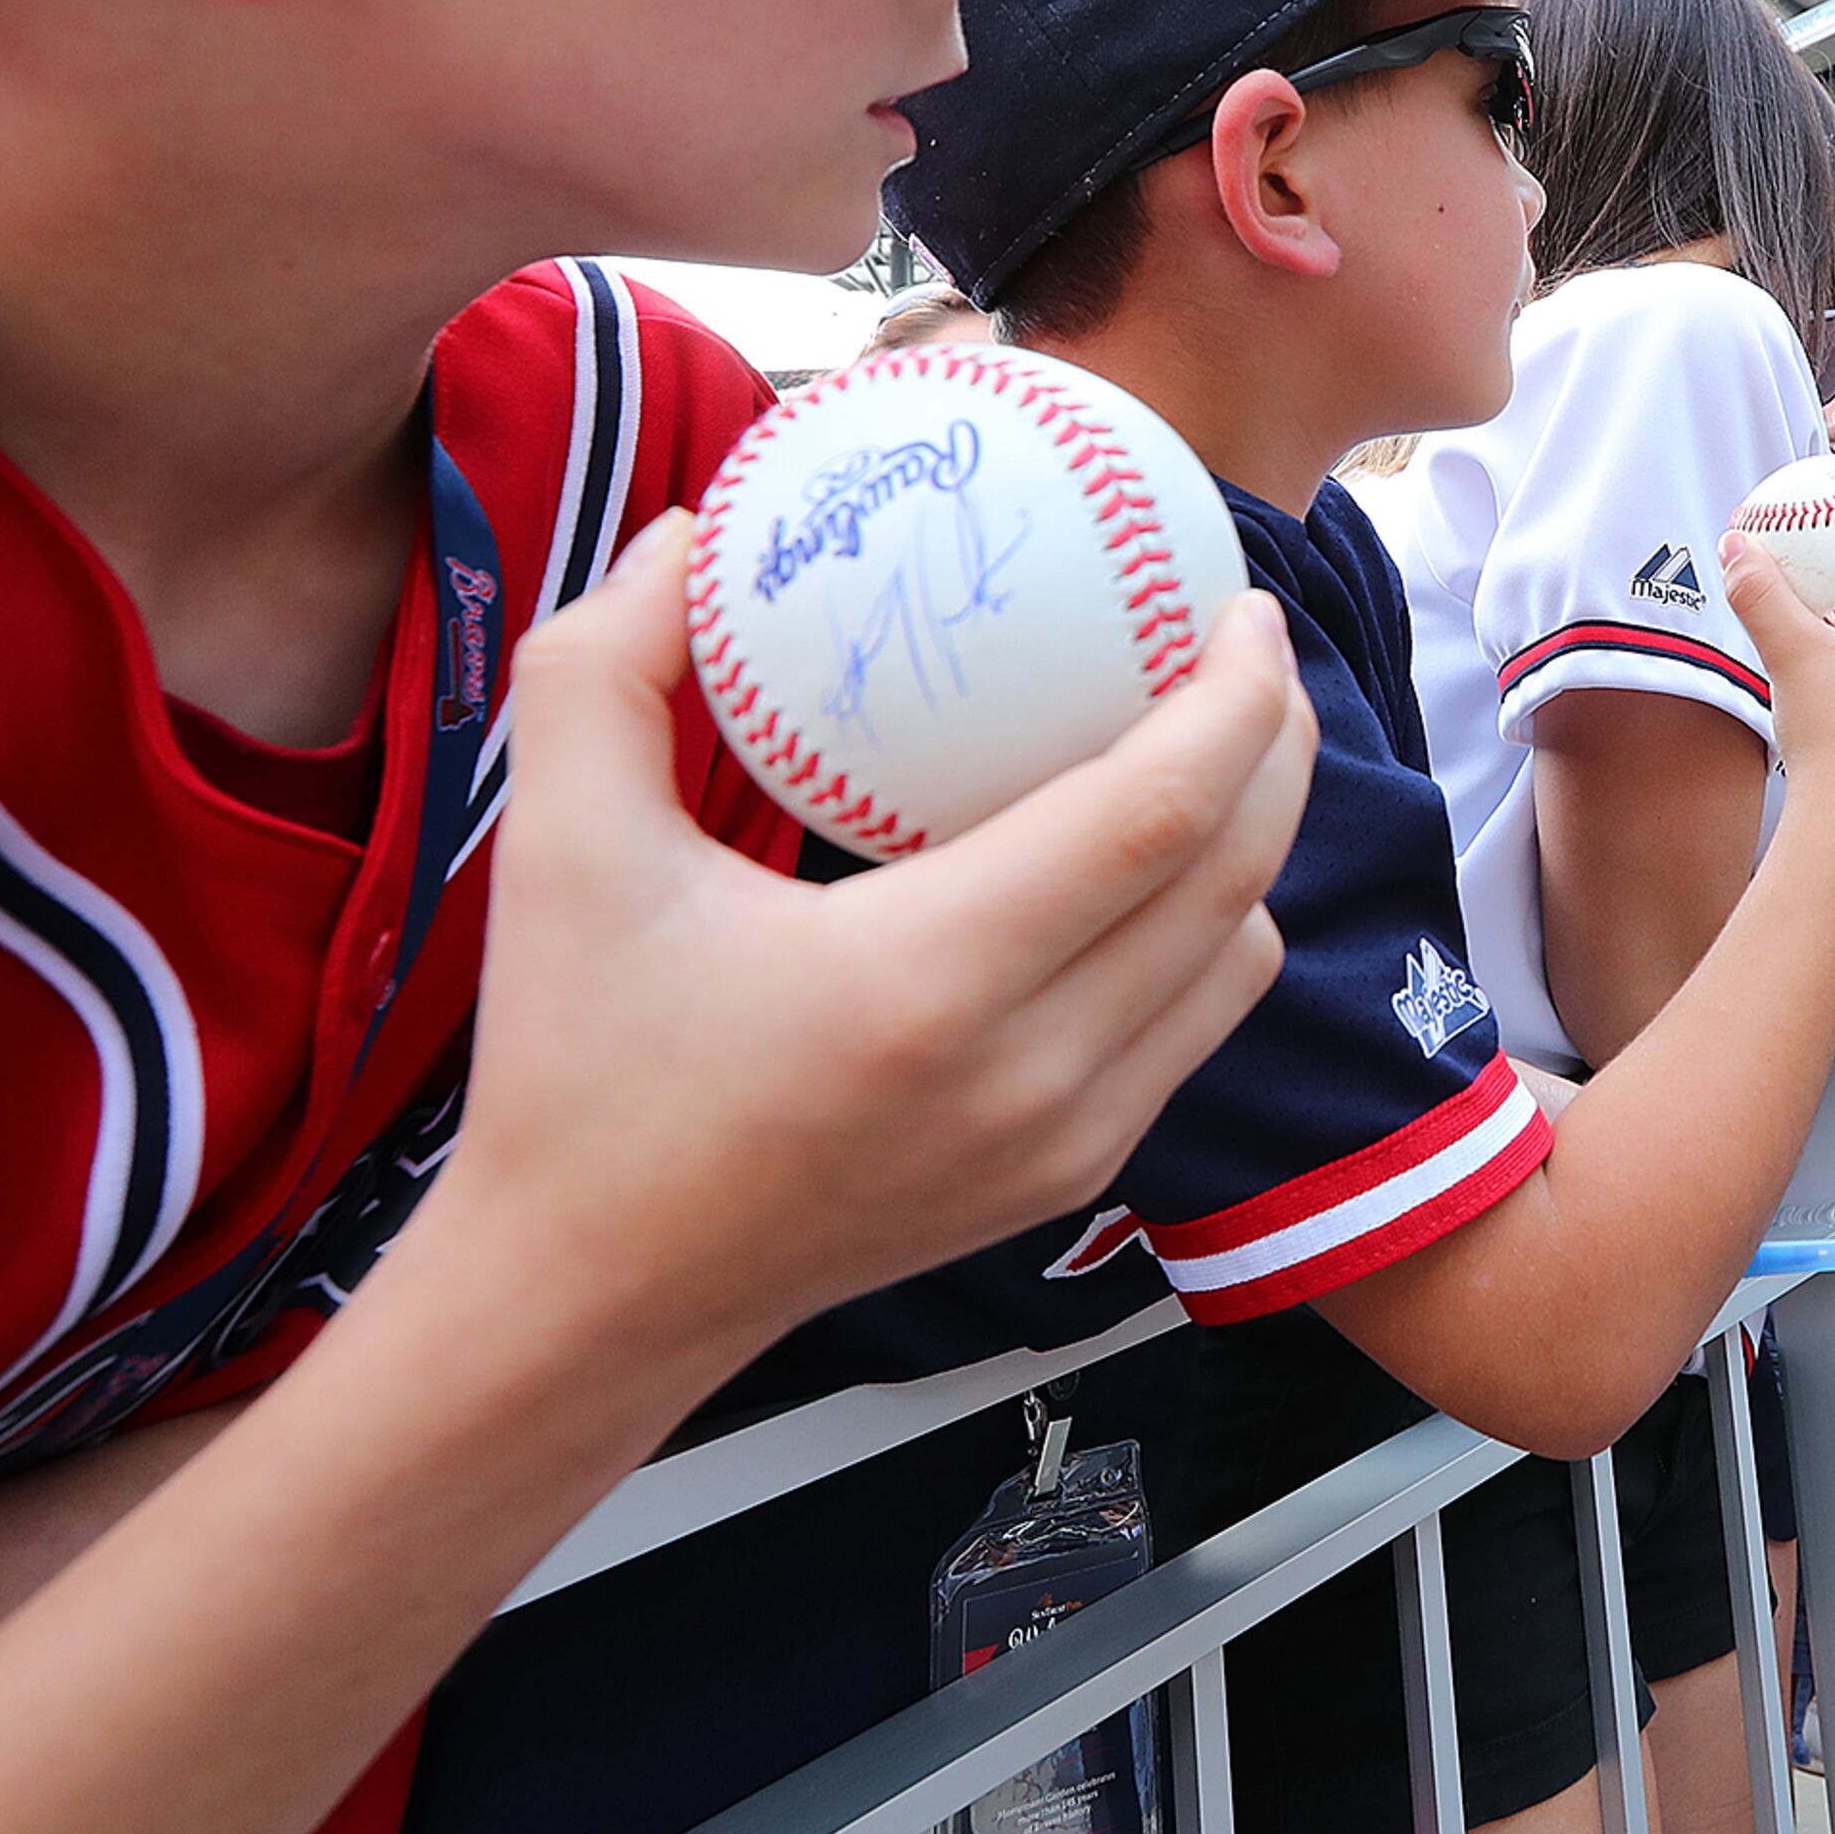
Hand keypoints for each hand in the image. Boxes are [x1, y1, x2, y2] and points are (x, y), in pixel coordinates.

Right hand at [436, 514, 1316, 1360]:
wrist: (589, 1300)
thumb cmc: (575, 1073)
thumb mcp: (557, 847)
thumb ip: (606, 667)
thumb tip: (694, 533)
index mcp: (928, 979)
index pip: (1160, 813)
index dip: (1235, 699)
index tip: (1237, 604)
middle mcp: (1027, 1071)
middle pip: (1235, 875)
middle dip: (1277, 743)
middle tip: (1244, 643)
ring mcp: (1062, 1139)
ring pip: (1237, 960)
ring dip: (1253, 842)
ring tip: (1212, 744)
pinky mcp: (1065, 1179)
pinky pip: (1191, 1029)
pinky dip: (1204, 930)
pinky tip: (1146, 861)